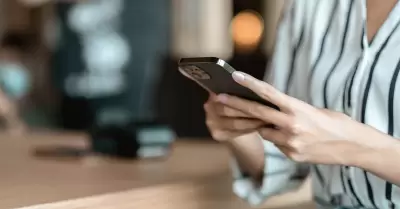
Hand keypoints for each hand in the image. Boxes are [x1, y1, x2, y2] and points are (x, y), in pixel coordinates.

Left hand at [216, 71, 383, 164]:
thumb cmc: (334, 122)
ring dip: (267, 127)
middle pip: (257, 113)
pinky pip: (276, 144)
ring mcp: (290, 142)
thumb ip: (288, 110)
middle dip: (236, 105)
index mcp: (298, 108)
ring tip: (286, 125)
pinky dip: (280, 139)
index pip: (268, 93)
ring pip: (265, 132)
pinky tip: (296, 139)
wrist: (353, 146)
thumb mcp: (312, 110)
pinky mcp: (291, 155)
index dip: (250, 85)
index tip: (235, 77)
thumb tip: (268, 110)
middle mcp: (292, 125)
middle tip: (220, 98)